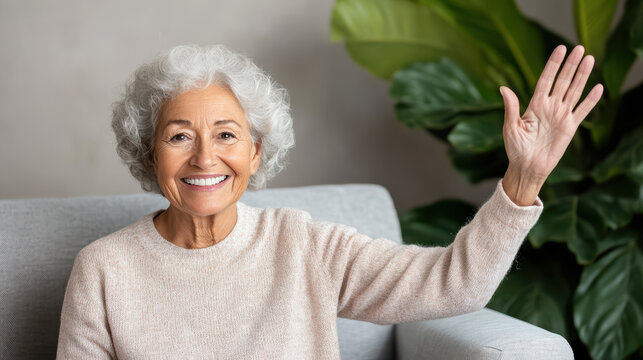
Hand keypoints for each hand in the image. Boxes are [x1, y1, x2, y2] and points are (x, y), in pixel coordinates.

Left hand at [499, 45, 602, 205]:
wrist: (527, 167)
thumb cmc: (515, 148)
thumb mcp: (510, 127)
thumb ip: (511, 107)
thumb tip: (503, 88)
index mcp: (534, 105)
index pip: (546, 79)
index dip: (553, 65)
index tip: (560, 49)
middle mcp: (549, 107)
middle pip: (562, 81)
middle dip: (571, 65)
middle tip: (579, 48)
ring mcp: (561, 115)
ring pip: (574, 91)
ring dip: (582, 76)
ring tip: (590, 59)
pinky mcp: (570, 127)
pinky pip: (582, 111)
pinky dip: (590, 100)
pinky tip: (598, 87)